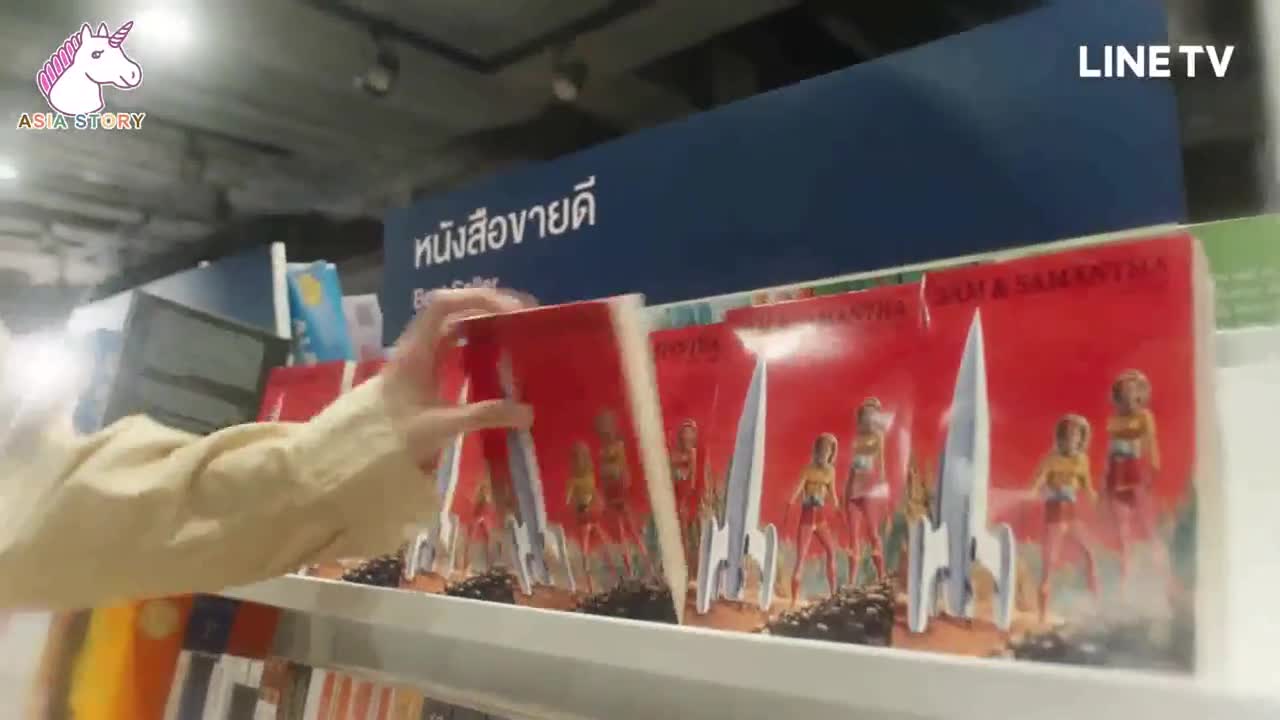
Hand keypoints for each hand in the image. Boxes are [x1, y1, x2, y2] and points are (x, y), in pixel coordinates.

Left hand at [381, 288, 534, 469]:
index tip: (511, 310)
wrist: (356, 455)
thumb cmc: (392, 436)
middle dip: (489, 306)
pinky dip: (477, 344)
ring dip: (484, 323)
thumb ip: (482, 416)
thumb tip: (528, 412)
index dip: (477, 298)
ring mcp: (420, 358)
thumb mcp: (439, 427)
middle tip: (525, 316)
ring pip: (454, 327)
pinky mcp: (424, 374)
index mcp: (416, 349)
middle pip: (453, 310)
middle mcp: (418, 346)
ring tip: (517, 329)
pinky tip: (496, 357)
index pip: (444, 304)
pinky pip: (453, 347)